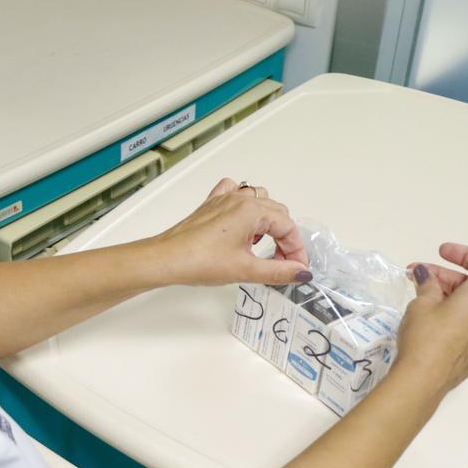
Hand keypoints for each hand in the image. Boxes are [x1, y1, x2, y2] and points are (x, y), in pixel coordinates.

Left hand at [142, 178, 310, 286]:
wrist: (166, 259)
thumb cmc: (199, 261)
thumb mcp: (246, 270)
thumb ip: (279, 271)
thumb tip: (301, 273)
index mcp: (251, 210)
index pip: (288, 226)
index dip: (296, 250)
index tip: (296, 268)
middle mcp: (239, 199)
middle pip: (277, 212)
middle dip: (284, 237)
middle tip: (281, 262)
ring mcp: (223, 200)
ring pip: (258, 200)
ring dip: (266, 221)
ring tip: (260, 246)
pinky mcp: (210, 205)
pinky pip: (234, 194)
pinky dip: (243, 206)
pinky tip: (240, 225)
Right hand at [394, 243, 467, 395]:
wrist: (422, 381)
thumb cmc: (423, 338)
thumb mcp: (421, 304)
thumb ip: (428, 284)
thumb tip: (426, 274)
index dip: (465, 254)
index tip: (441, 253)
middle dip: (445, 277)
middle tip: (416, 276)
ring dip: (448, 299)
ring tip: (421, 300)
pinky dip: (453, 320)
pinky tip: (435, 325)